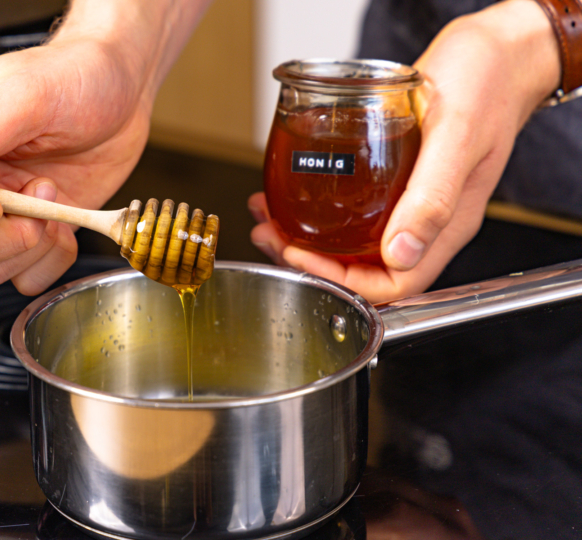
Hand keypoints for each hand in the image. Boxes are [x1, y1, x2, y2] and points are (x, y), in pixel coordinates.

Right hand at [0, 0, 209, 294]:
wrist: (123, 88)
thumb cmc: (73, 75)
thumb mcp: (24, 94)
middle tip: (39, 197)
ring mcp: (2, 214)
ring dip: (29, 248)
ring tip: (54, 198)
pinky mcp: (35, 231)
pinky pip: (28, 276)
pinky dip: (52, 260)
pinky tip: (66, 222)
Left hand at [251, 0, 560, 302]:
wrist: (496, 50)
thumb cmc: (488, 83)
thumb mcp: (458, 137)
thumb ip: (432, 198)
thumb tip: (401, 255)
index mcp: (448, 225)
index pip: (395, 283)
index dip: (343, 281)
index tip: (301, 257)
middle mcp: (427, 220)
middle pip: (365, 267)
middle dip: (312, 262)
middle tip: (271, 237)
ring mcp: (410, 200)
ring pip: (353, 241)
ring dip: (307, 238)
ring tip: (269, 218)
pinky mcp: (395, 177)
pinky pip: (354, 207)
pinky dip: (317, 207)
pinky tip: (291, 192)